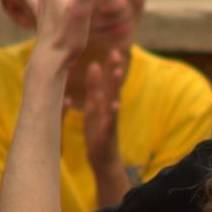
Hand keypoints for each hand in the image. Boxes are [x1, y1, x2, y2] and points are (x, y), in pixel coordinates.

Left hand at [72, 49, 126, 176]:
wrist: (104, 162)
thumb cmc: (98, 136)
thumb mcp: (94, 110)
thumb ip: (95, 90)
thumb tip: (93, 66)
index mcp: (105, 105)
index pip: (108, 83)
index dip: (110, 67)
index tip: (113, 49)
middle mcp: (110, 111)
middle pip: (113, 87)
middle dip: (114, 70)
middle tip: (117, 53)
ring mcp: (110, 122)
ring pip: (113, 100)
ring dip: (115, 86)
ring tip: (117, 72)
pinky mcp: (108, 134)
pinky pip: (110, 121)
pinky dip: (112, 113)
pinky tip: (114, 104)